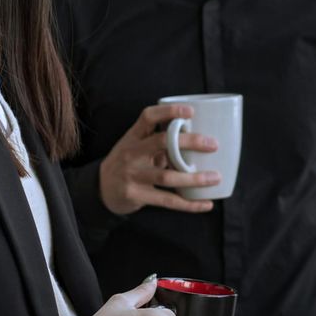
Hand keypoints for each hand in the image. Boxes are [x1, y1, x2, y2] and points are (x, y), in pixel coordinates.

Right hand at [97, 104, 220, 215]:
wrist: (100, 189)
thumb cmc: (127, 162)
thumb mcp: (135, 146)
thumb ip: (159, 143)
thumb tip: (196, 138)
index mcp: (133, 137)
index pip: (148, 117)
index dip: (169, 112)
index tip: (191, 111)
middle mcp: (132, 153)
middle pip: (162, 142)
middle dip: (190, 142)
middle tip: (213, 144)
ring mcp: (133, 175)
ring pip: (168, 176)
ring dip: (194, 178)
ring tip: (215, 177)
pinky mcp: (136, 195)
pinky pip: (167, 201)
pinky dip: (189, 204)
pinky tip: (206, 204)